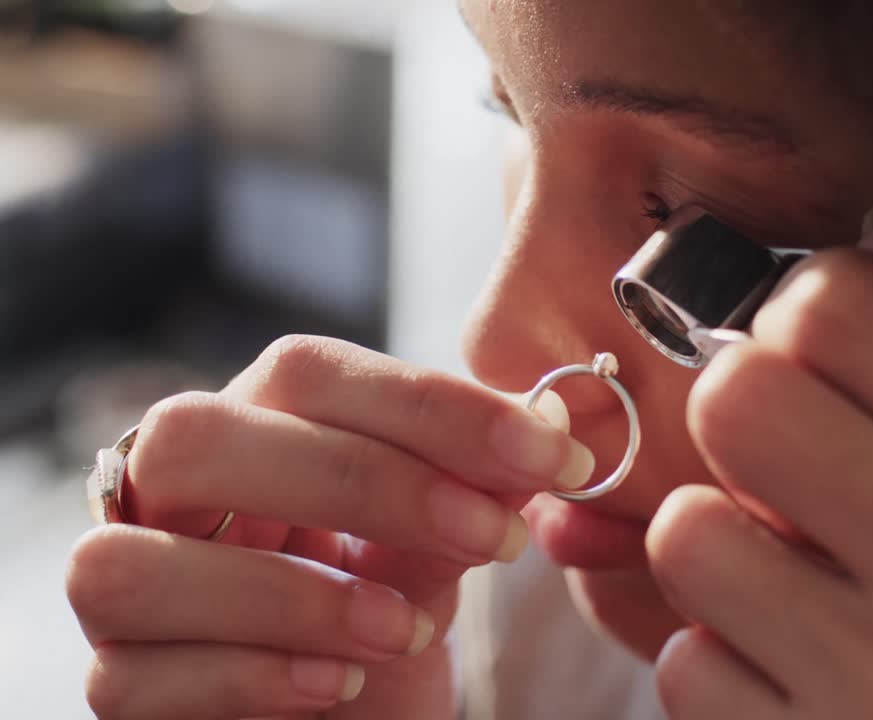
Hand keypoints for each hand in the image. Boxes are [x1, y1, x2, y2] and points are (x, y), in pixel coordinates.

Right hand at [66, 335, 592, 718]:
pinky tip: (337, 688)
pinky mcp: (114, 687)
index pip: (307, 373)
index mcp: (252, 431)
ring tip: (403, 631)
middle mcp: (165, 495)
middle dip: (362, 481)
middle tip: (492, 537)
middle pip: (197, 437)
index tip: (547, 452)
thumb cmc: (382, 628)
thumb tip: (542, 426)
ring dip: (290, 596)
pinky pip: (129, 678)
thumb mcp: (433, 561)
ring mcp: (120, 590)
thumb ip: (465, 499)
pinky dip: (249, 679)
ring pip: (130, 564)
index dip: (431, 405)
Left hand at [646, 234, 872, 717]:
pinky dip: (714, 673)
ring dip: (711, 565)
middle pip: (743, 392)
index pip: (842, 303)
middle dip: (728, 429)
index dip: (784, 325)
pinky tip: (787, 693)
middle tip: (766, 477)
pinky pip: (683, 667)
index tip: (792, 369)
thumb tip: (781, 287)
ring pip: (687, 532)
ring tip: (784, 601)